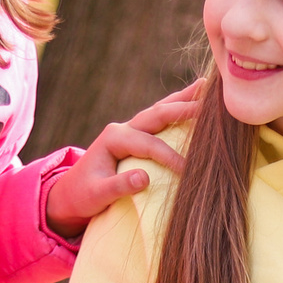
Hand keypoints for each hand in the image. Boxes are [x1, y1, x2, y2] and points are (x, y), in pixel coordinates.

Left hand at [43, 80, 207, 237]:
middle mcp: (123, 128)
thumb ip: (118, 187)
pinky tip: (194, 98)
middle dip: (184, 111)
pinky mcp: (136, 135)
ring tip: (207, 86)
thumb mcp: (97, 195)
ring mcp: (130, 128)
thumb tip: (144, 178)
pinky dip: (177, 107)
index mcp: (114, 138)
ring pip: (160, 110)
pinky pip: (160, 118)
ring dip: (183, 99)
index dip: (170, 156)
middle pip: (157, 114)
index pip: (149, 144)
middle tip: (211, 109)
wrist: (70, 194)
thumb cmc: (83, 196)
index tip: (188, 170)